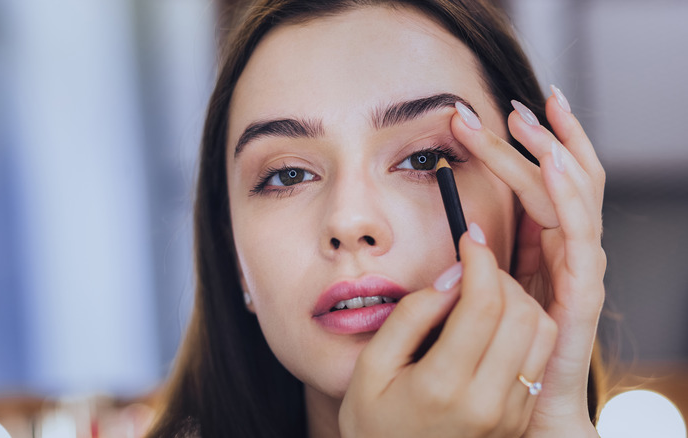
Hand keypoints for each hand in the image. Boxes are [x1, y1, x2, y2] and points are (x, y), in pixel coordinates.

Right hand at [339, 230, 557, 437]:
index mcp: (443, 386)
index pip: (484, 304)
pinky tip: (494, 322)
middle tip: (473, 268)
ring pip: (542, 332)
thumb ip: (411, 316)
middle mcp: (486, 401)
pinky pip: (539, 357)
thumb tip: (452, 278)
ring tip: (484, 294)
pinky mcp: (519, 417)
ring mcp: (508, 413)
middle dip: (500, 275)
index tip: (470, 239)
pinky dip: (525, 326)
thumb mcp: (371, 367)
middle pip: (522, 313)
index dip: (481, 260)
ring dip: (518, 300)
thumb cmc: (374, 423)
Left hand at [451, 88, 605, 436]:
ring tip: (533, 118)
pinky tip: (554, 165)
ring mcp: (577, 274)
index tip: (489, 115)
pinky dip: (568, 199)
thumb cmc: (499, 358)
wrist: (526, 419)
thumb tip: (466, 227)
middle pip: (560, 183)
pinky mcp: (581, 298)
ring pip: (574, 200)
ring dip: (554, 153)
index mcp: (542, 253)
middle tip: (512, 104)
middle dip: (540, 139)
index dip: (520, 150)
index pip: (538, 186)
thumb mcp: (484, 299)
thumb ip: (482, 265)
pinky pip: (579, 241)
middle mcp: (565, 256)